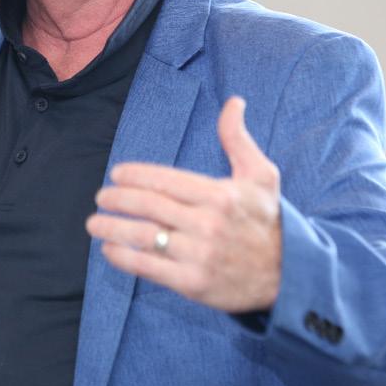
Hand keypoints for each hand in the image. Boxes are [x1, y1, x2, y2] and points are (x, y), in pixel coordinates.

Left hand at [86, 96, 281, 312]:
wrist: (291, 276)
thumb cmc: (268, 220)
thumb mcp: (261, 176)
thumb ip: (237, 139)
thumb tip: (233, 102)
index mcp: (220, 195)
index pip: (164, 180)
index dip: (134, 176)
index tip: (116, 175)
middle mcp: (208, 224)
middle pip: (148, 206)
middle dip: (116, 200)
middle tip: (101, 197)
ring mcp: (199, 255)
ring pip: (143, 236)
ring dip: (111, 229)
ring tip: (94, 223)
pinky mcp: (193, 283)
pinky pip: (148, 267)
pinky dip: (123, 258)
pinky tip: (109, 249)